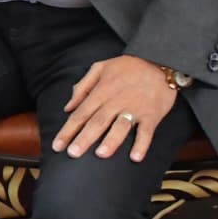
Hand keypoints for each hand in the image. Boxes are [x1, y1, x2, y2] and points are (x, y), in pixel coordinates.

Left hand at [52, 56, 176, 162]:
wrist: (160, 61)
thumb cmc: (128, 67)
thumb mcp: (100, 68)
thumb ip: (82, 87)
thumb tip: (68, 107)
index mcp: (101, 92)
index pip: (81, 114)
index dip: (68, 130)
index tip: (57, 146)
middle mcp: (116, 101)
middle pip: (97, 122)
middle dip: (84, 138)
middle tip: (73, 154)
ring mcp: (135, 108)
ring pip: (121, 126)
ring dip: (111, 141)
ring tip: (101, 154)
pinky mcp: (152, 114)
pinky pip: (147, 131)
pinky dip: (142, 144)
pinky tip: (135, 157)